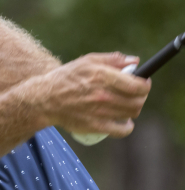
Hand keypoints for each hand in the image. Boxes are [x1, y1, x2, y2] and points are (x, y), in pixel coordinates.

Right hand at [30, 52, 151, 136]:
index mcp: (102, 76)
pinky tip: (124, 122)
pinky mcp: (95, 126)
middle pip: (137, 101)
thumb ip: (112, 60)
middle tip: (135, 95)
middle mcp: (102, 95)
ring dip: (133, 109)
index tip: (143, 84)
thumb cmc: (66, 78)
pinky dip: (127, 127)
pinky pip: (121, 130)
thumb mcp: (86, 62)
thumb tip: (134, 62)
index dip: (145, 85)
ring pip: (131, 113)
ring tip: (127, 106)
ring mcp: (99, 112)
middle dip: (140, 97)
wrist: (44, 99)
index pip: (137, 85)